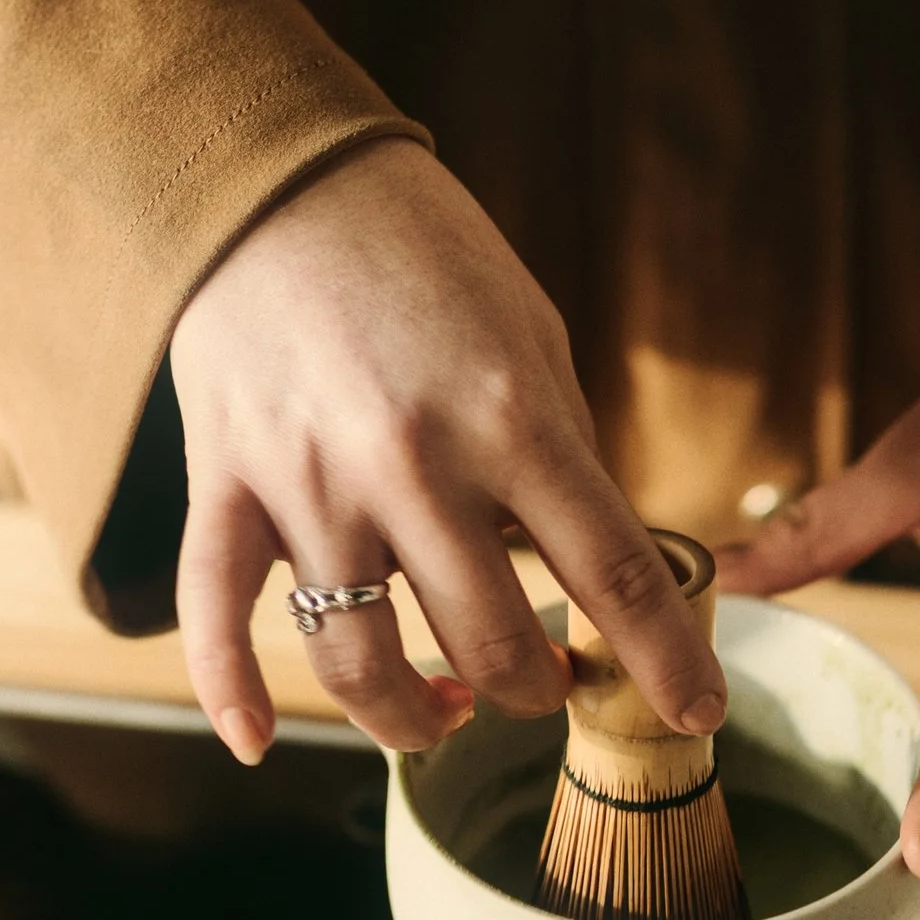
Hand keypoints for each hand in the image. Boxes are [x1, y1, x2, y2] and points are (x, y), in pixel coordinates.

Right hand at [166, 137, 727, 765]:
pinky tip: (255, 741)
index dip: (663, 660)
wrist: (281, 178)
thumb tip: (591, 555)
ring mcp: (311, 482)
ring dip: (415, 719)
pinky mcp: (225, 484)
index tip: (700, 712)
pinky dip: (234, 695)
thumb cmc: (422, 248)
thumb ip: (560, 445)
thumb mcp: (529, 328)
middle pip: (493, 646)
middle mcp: (415, 463)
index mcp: (511, 414)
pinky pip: (220, 620)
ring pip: (364, 665)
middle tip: (547, 686)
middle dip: (536, 692)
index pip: (612, 570)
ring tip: (442, 712)